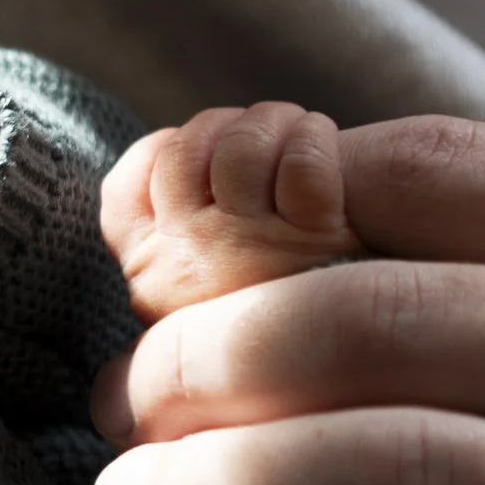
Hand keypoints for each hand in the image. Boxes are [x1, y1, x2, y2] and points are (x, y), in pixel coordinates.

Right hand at [102, 101, 361, 321]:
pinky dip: (317, 141)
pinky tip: (328, 158)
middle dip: (231, 130)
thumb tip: (170, 149)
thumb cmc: (289, 300)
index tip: (213, 160)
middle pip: (181, 150)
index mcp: (150, 280)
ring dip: (278, 127)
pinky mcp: (309, 242)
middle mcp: (181, 272)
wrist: (360, 358)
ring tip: (303, 140)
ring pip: (239, 146)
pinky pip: (300, 159)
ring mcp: (243, 256)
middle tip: (271, 143)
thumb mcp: (199, 282)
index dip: (170, 153)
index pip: (124, 189)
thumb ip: (175, 227)